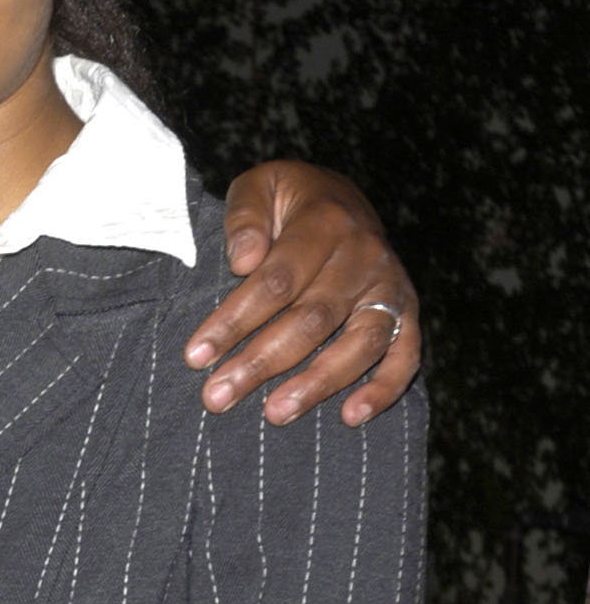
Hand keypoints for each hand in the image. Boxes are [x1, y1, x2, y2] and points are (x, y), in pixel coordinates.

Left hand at [186, 161, 419, 426]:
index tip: (196, 355)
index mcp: (325, 224)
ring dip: (316, 384)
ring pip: (358, 343)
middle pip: (312, 319)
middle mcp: (364, 256)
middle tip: (217, 396)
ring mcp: (390, 287)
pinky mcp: (408, 312)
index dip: (235, 320)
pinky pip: (404, 355)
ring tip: (274, 414)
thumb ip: (244, 216)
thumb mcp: (259, 187)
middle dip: (261, 362)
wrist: (341, 197)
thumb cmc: (288, 202)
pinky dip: (383, 388)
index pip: (276, 280)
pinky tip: (351, 416)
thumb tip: (243, 261)